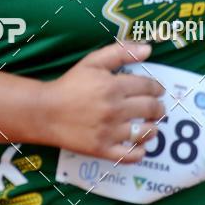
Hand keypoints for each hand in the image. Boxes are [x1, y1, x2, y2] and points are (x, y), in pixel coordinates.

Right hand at [40, 42, 164, 162]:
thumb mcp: (92, 62)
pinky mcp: (102, 149)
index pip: (148, 87)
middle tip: (158, 108)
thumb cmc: (70, 84)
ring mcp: (109, 131)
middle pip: (151, 109)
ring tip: (151, 126)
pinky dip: (140, 152)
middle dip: (159, 108)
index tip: (158, 90)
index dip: (157, 88)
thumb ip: (120, 52)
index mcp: (113, 86)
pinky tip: (140, 146)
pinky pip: (130, 155)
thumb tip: (148, 49)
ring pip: (145, 133)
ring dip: (153, 129)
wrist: (45, 112)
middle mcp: (115, 109)